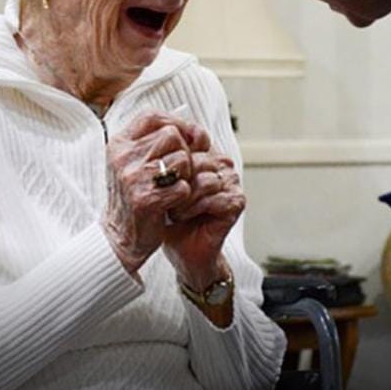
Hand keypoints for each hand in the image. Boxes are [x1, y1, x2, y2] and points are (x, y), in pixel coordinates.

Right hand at [103, 111, 211, 275]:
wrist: (120, 238)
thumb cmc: (134, 197)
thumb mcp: (135, 163)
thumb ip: (157, 142)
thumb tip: (198, 130)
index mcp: (119, 145)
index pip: (152, 116)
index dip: (176, 122)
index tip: (187, 138)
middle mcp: (123, 158)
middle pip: (172, 135)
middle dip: (185, 151)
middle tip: (181, 171)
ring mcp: (133, 178)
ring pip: (182, 159)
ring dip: (187, 175)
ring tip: (176, 187)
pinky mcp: (146, 200)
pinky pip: (183, 186)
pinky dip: (185, 196)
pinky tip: (175, 203)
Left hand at [162, 153, 243, 292]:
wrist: (181, 249)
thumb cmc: (169, 216)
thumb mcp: (161, 184)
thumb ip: (163, 161)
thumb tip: (154, 142)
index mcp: (205, 154)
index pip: (191, 140)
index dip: (171, 159)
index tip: (158, 179)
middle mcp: (221, 164)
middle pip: (197, 160)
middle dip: (176, 181)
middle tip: (163, 198)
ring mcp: (231, 182)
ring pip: (206, 180)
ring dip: (183, 198)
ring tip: (171, 209)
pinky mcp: (236, 202)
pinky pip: (213, 198)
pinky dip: (193, 208)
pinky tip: (181, 216)